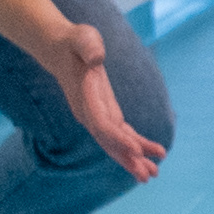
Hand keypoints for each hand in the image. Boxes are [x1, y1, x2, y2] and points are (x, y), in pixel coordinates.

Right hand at [32, 20, 164, 182]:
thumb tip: (96, 57)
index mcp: (85, 99)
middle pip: (109, 142)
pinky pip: (120, 132)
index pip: (102, 125)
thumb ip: (88, 46)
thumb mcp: (82, 37)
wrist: (60, 49)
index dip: (119, 139)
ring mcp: (96, 115)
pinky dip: (135, 144)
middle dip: (128, 159)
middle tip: (148, 177)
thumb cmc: (74, 41)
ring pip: (115, 142)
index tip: (137, 151)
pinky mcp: (105, 112)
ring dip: (134, 158)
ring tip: (154, 174)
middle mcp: (89, 113)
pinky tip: (150, 154)